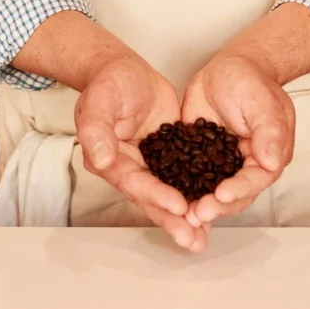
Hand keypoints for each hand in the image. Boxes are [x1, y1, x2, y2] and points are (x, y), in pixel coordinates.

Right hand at [75, 55, 209, 251]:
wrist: (123, 69)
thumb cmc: (109, 81)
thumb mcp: (100, 100)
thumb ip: (96, 130)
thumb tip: (101, 160)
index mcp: (108, 159)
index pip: (134, 182)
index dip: (156, 196)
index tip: (179, 207)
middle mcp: (128, 167)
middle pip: (151, 198)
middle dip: (172, 219)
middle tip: (193, 239)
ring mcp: (149, 164)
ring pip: (168, 194)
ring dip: (185, 217)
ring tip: (203, 237)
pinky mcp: (167, 155)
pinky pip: (182, 178)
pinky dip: (196, 193)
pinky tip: (213, 208)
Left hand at [181, 54, 295, 225]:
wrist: (229, 67)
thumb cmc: (250, 80)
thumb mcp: (262, 102)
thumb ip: (269, 131)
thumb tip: (272, 162)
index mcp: (266, 156)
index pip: (254, 180)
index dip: (238, 190)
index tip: (221, 195)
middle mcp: (243, 165)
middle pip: (232, 194)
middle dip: (215, 206)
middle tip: (196, 214)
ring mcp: (220, 163)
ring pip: (209, 191)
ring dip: (196, 204)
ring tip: (181, 216)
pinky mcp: (198, 157)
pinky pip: (188, 176)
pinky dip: (178, 189)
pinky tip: (164, 198)